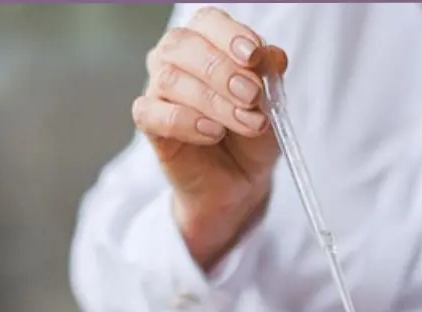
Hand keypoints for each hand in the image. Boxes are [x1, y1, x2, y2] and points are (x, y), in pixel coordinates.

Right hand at [133, 6, 288, 270]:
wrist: (240, 178)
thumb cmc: (251, 132)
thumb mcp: (272, 101)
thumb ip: (269, 73)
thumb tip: (271, 55)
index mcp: (206, 40)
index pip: (208, 21)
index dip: (229, 36)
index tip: (253, 57)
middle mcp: (176, 57)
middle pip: (184, 45)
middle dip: (222, 71)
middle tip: (252, 97)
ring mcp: (158, 88)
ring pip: (170, 79)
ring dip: (212, 101)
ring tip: (245, 123)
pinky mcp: (149, 123)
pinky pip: (152, 113)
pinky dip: (185, 122)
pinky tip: (213, 133)